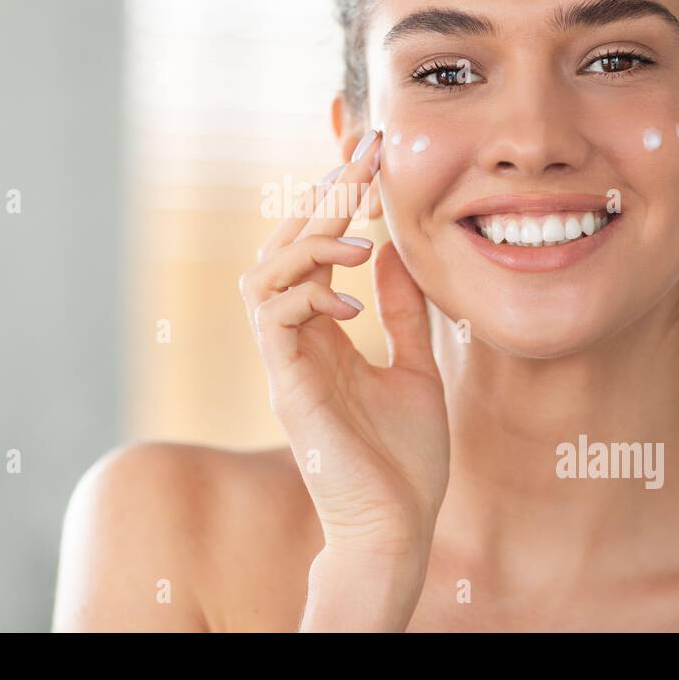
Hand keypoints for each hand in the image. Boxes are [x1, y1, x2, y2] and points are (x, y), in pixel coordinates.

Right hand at [239, 130, 449, 565]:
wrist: (399, 527)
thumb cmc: (405, 459)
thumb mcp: (416, 366)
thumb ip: (402, 311)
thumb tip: (393, 250)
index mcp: (323, 333)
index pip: (315, 248)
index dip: (337, 198)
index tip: (372, 151)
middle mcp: (295, 340)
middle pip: (284, 247)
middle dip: (323, 195)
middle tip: (367, 155)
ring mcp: (286, 363)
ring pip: (263, 274)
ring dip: (309, 243)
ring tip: (359, 237)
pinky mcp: (288, 388)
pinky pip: (273, 319)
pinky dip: (309, 294)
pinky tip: (354, 298)